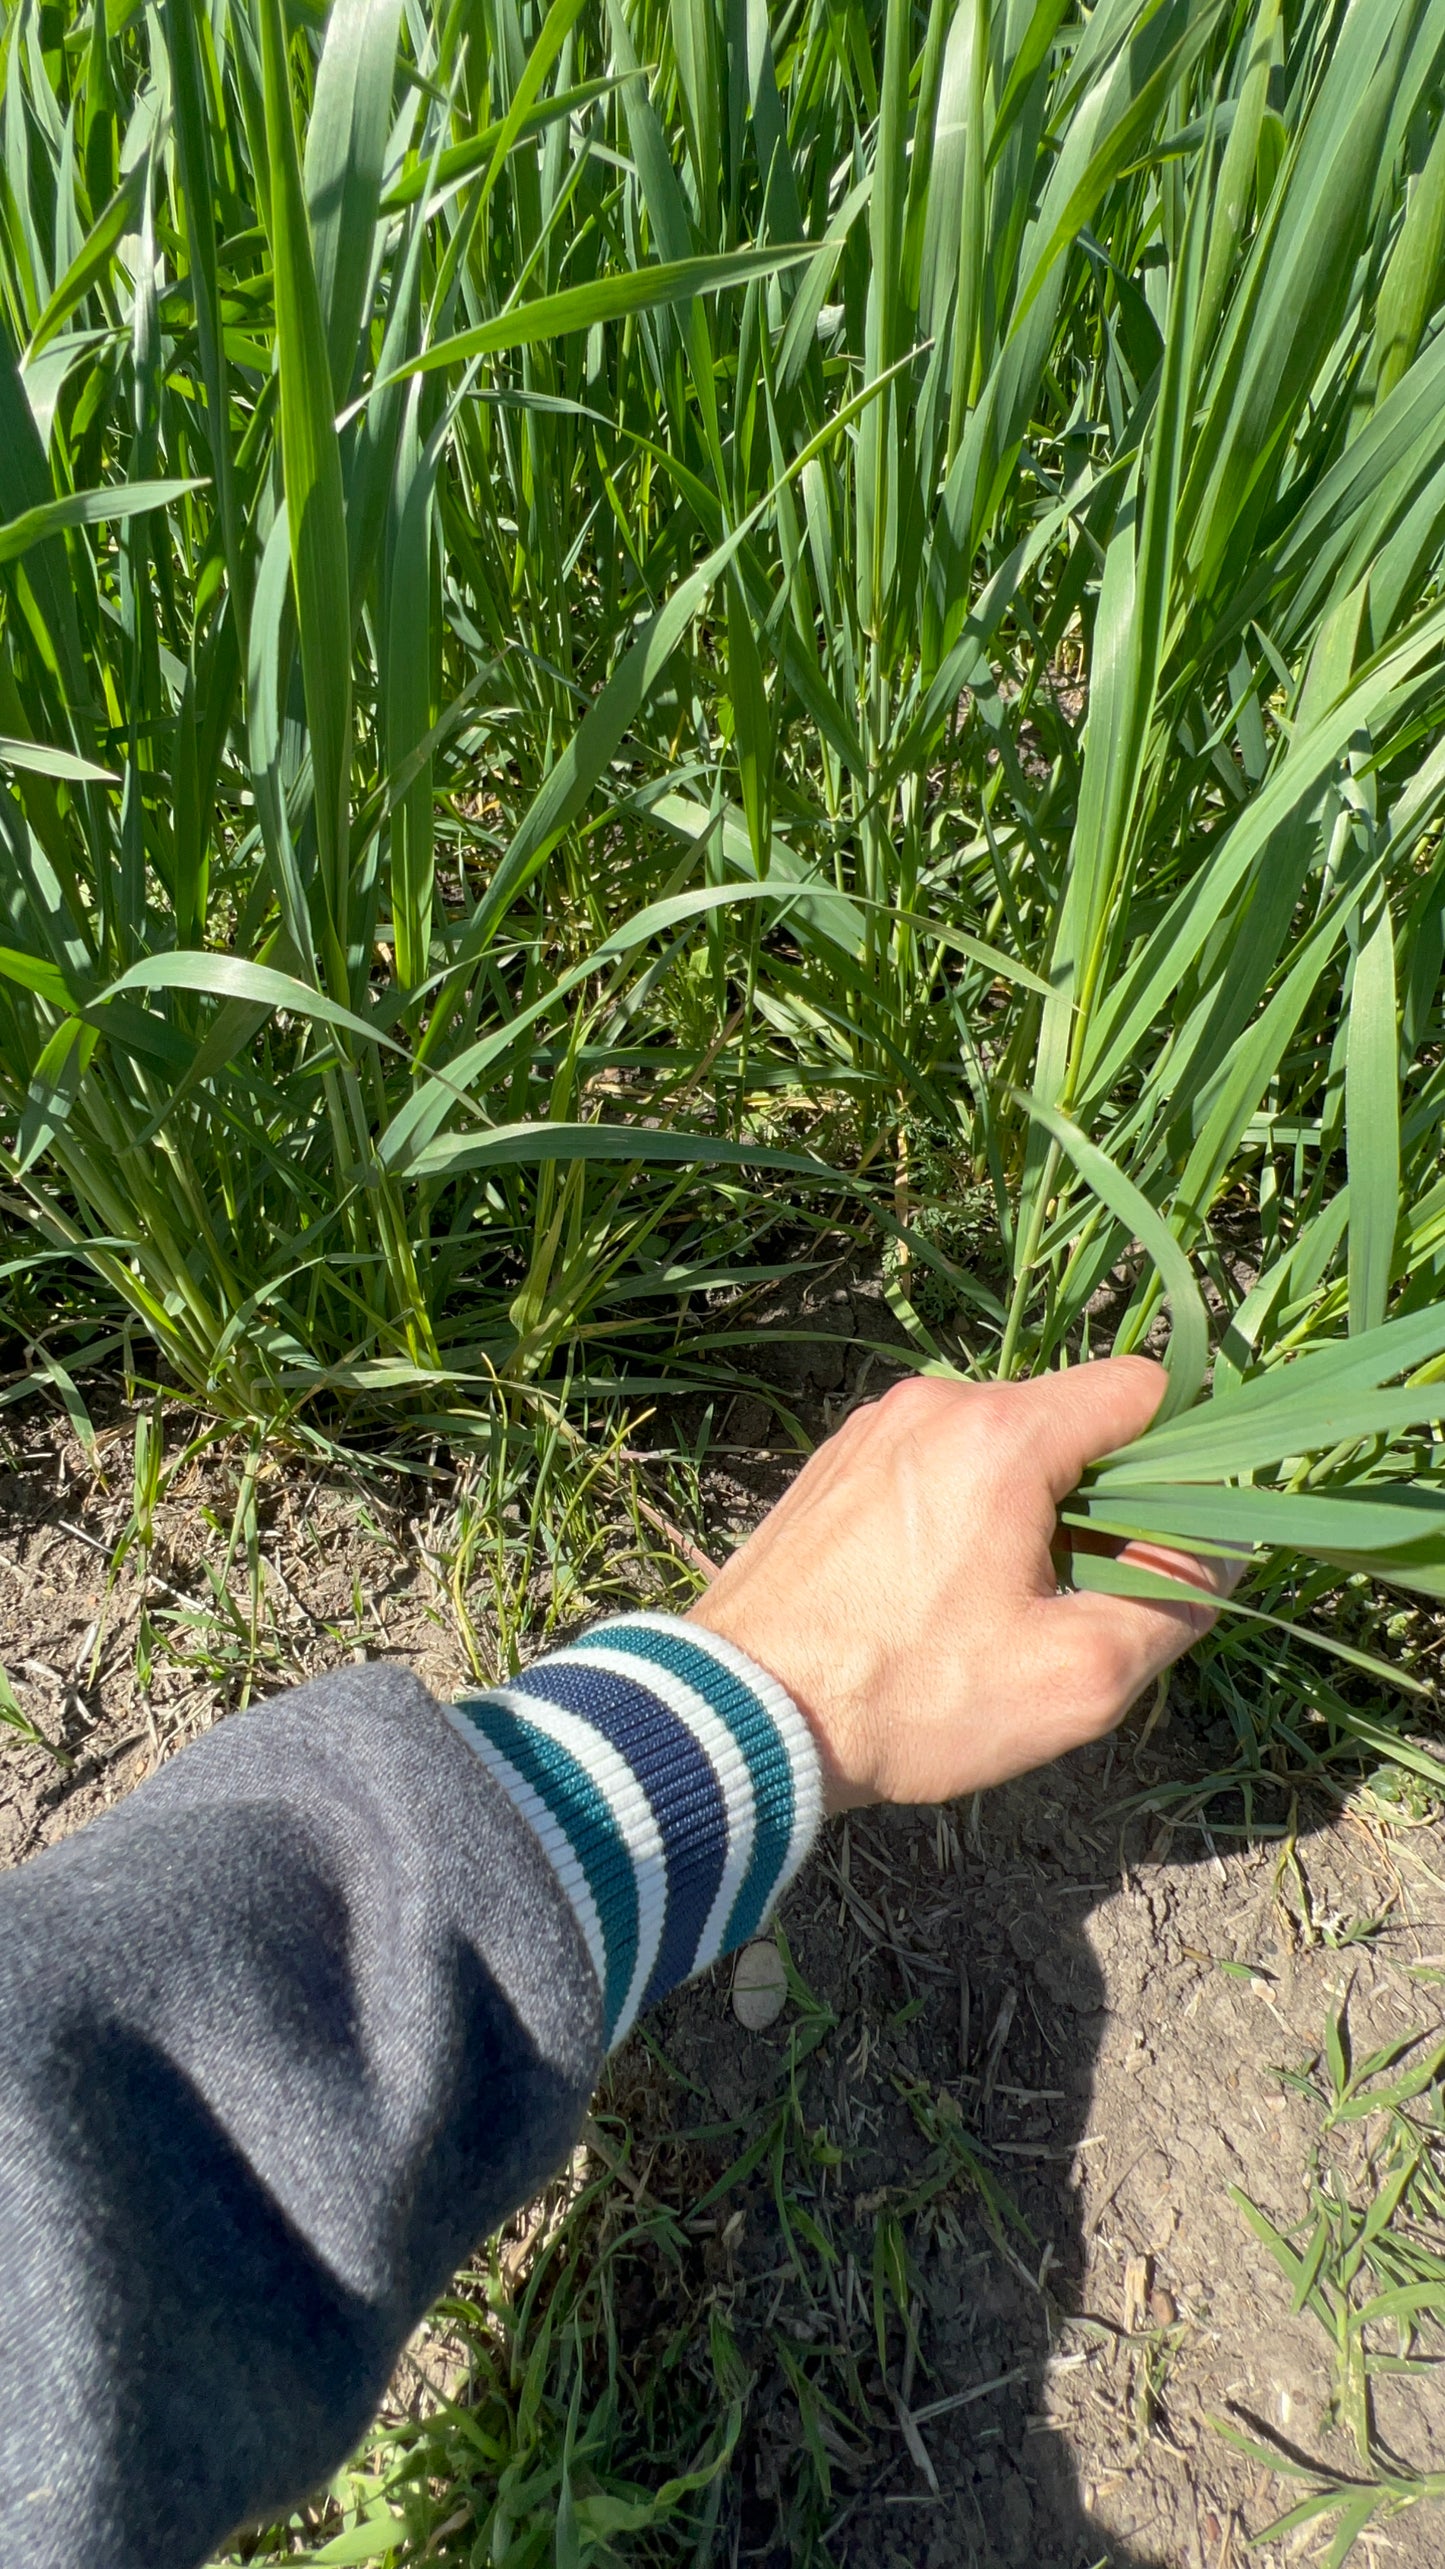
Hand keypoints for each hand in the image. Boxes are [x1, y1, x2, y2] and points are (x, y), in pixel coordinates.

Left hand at [687, 1359, 1231, 1812]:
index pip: (1139, 1387)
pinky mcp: (831, 1466)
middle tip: (1088, 1595)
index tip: (1175, 1535)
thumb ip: (1173, 1605)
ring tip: (1004, 1612)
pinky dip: (963, 1516)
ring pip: (999, 1447)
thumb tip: (1220, 1555)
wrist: (734, 1718)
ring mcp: (871, 1429)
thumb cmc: (910, 1699)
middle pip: (1068, 1419)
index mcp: (999, 1431)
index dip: (1182, 1456)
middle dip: (1103, 1498)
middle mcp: (933, 1402)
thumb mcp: (1075, 1678)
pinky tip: (939, 1601)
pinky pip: (933, 1467)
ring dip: (1031, 1512)